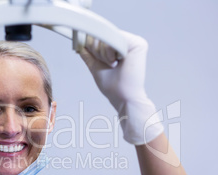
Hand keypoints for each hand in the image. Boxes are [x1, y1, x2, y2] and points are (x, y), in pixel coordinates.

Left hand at [79, 30, 162, 144]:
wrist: (122, 97)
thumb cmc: (112, 86)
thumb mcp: (95, 66)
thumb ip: (89, 53)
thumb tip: (80, 42)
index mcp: (119, 45)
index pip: (99, 36)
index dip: (93, 47)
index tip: (99, 60)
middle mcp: (127, 41)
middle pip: (101, 34)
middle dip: (97, 52)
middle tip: (109, 65)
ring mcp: (133, 41)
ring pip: (106, 36)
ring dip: (103, 54)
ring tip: (114, 65)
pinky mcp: (138, 44)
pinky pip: (114, 39)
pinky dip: (109, 53)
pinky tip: (117, 62)